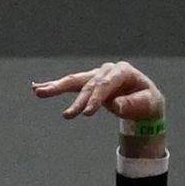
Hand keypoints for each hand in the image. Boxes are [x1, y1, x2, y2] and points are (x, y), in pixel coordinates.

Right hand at [35, 56, 164, 126]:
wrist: (145, 99)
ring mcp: (97, 75)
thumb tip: (115, 105)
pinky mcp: (89, 83)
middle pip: (89, 84)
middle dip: (78, 100)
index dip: (96, 98)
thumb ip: (132, 104)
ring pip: (75, 81)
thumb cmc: (147, 101)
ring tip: (39, 92)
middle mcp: (107, 70)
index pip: (106, 83)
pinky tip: (37, 88)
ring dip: (56, 87)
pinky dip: (54, 86)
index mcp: (123, 71)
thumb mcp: (147, 103)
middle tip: (68, 115)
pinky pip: (70, 85)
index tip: (87, 113)